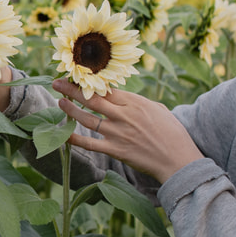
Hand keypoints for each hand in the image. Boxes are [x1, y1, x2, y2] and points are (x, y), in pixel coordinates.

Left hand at [52, 78, 202, 182]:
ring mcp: (118, 133)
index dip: (89, 82)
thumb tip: (123, 97)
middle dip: (72, 89)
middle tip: (57, 82)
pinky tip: (63, 134)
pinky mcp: (115, 150)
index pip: (106, 88)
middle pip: (92, 99)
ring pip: (87, 118)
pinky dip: (75, 139)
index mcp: (135, 102)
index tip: (77, 76)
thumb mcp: (157, 109)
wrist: (178, 160)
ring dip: (70, 110)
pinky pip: (90, 143)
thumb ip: (137, 102)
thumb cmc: (172, 133)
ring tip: (60, 102)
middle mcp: (123, 115)